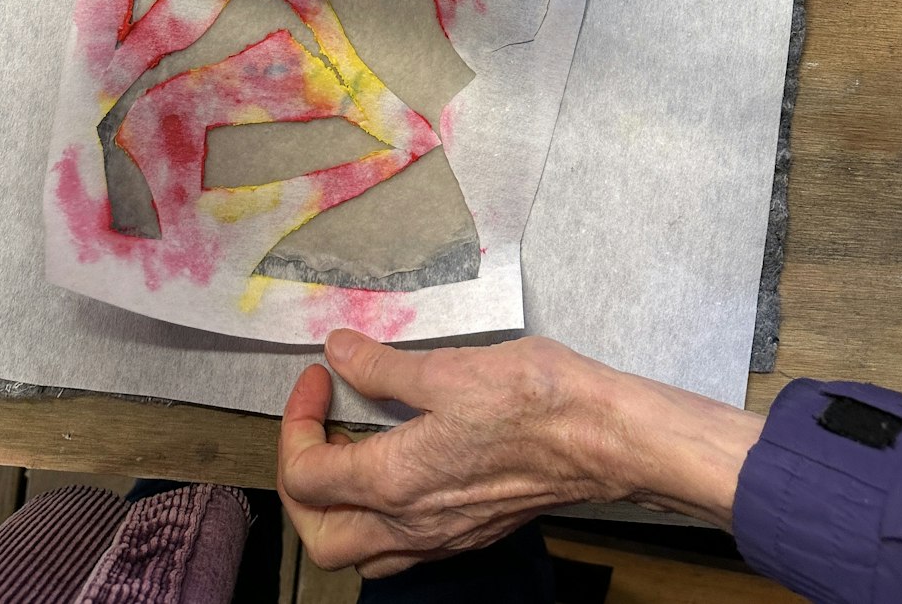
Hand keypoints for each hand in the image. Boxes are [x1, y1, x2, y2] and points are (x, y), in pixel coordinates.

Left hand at [278, 329, 763, 577]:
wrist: (605, 438)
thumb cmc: (536, 400)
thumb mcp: (448, 366)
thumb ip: (383, 365)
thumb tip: (339, 349)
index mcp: (395, 481)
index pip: (305, 476)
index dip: (295, 422)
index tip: (318, 378)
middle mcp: (412, 522)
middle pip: (319, 536)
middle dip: (300, 483)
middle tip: (314, 427)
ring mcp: (442, 536)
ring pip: (358, 552)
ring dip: (334, 511)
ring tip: (345, 452)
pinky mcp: (469, 532)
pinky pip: (399, 550)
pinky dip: (374, 520)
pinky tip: (393, 472)